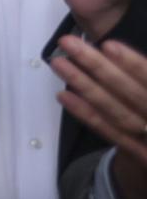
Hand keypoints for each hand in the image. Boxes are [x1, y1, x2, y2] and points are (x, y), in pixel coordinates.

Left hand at [52, 35, 146, 198]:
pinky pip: (110, 132)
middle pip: (131, 93)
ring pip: (116, 112)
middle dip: (98, 67)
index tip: (108, 45)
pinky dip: (87, 114)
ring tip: (59, 64)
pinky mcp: (139, 154)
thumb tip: (112, 49)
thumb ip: (142, 74)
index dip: (133, 64)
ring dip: (85, 86)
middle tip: (68, 43)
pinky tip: (64, 95)